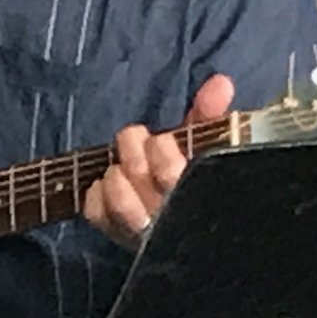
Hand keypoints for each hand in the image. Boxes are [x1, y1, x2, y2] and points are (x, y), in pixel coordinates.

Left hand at [84, 73, 234, 248]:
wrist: (188, 226)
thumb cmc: (195, 176)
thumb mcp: (206, 144)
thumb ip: (210, 114)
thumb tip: (221, 83)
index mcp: (195, 192)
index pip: (170, 171)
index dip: (161, 148)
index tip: (163, 140)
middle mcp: (169, 215)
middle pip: (138, 173)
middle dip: (133, 148)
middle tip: (137, 143)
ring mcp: (143, 228)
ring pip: (118, 197)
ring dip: (115, 174)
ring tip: (121, 168)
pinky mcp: (117, 234)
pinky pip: (96, 213)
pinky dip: (95, 196)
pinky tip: (105, 187)